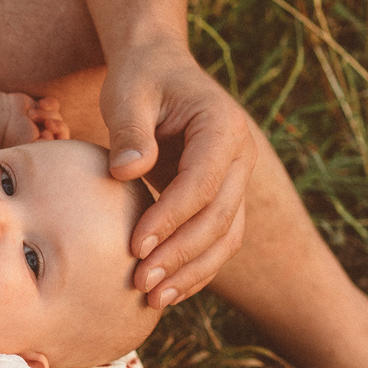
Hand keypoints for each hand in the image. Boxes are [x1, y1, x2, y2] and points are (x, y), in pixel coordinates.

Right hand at [0, 90, 71, 148]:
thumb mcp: (28, 146)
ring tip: (30, 114)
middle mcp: (44, 138)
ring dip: (46, 114)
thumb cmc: (10, 136)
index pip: (61, 146)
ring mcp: (43, 123)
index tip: (43, 134)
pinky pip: (55, 105)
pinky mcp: (40, 109)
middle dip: (57, 127)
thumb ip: (44, 148)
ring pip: (58, 117)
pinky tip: (41, 104)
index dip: (57, 139)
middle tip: (46, 124)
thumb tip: (54, 141)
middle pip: (63, 132)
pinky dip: (50, 104)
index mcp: (42, 151)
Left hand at [98, 40, 256, 307]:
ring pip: (226, 237)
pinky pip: (218, 240)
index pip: (202, 182)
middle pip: (219, 217)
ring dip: (192, 271)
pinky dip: (196, 269)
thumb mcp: (128, 93)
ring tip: (152, 298)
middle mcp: (241, 156)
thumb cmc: (140, 79)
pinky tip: (167, 291)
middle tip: (141, 282)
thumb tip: (126, 172)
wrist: (160, 69)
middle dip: (180, 254)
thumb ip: (129, 130)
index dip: (171, 217)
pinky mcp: (224, 197)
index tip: (135, 245)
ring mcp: (237, 179)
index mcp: (222, 127)